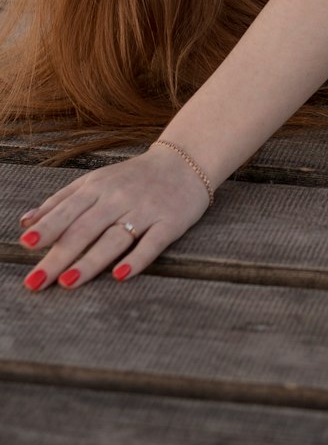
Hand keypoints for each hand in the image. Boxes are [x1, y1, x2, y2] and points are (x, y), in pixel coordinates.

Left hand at [17, 146, 212, 290]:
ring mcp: (145, 210)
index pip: (68, 210)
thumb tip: (26, 223)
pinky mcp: (170, 223)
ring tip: (68, 281)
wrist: (185, 163)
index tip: (27, 245)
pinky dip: (137, 260)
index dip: (48, 228)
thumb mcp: (95, 180)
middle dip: (58, 256)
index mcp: (98, 187)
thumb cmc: (133, 176)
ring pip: (114, 238)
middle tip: (36, 281)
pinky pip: (153, 244)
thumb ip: (61, 201)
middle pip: (85, 229)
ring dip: (91, 261)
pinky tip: (120, 275)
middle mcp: (119, 198)